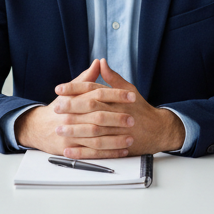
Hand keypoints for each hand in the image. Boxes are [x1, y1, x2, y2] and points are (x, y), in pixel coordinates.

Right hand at [15, 60, 137, 158]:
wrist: (38, 128)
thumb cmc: (59, 109)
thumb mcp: (70, 92)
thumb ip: (86, 79)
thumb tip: (99, 63)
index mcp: (73, 100)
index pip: (97, 94)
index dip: (116, 94)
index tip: (132, 96)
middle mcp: (70, 117)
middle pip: (97, 116)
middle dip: (117, 118)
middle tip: (132, 118)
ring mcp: (70, 134)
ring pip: (95, 137)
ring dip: (115, 139)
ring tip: (130, 138)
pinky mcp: (70, 149)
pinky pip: (92, 153)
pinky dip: (108, 153)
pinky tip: (121, 151)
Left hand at [53, 59, 183, 155]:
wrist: (158, 130)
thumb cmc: (141, 109)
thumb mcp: (129, 89)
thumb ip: (113, 77)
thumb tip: (100, 62)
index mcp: (117, 99)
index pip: (92, 90)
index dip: (74, 89)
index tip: (59, 89)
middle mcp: (116, 114)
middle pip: (90, 109)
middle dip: (71, 108)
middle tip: (56, 108)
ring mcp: (117, 132)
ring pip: (92, 131)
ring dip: (74, 130)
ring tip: (59, 129)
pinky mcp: (116, 147)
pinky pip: (96, 150)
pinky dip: (81, 151)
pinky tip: (68, 150)